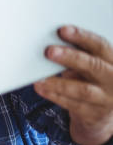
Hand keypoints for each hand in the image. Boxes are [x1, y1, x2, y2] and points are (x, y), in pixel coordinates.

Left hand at [34, 26, 112, 144]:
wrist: (102, 115)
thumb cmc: (92, 81)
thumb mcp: (89, 67)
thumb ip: (77, 55)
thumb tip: (52, 46)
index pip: (100, 46)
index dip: (82, 37)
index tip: (63, 30)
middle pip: (93, 66)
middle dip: (70, 57)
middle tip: (49, 51)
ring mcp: (106, 98)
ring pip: (82, 89)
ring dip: (59, 83)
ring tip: (39, 78)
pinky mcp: (94, 114)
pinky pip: (72, 104)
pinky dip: (55, 96)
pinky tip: (41, 88)